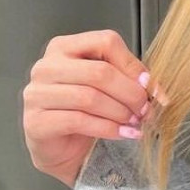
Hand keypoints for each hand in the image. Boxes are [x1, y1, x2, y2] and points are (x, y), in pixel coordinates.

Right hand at [23, 30, 168, 187]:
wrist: (62, 147)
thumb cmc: (85, 110)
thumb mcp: (109, 86)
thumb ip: (129, 78)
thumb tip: (154, 86)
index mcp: (64, 47)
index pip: (105, 42)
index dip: (132, 65)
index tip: (149, 85)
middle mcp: (46, 66)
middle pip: (99, 72)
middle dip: (130, 93)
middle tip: (145, 109)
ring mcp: (36, 94)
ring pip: (89, 97)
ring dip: (120, 112)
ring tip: (135, 122)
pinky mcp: (35, 122)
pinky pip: (78, 121)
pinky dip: (107, 128)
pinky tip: (122, 134)